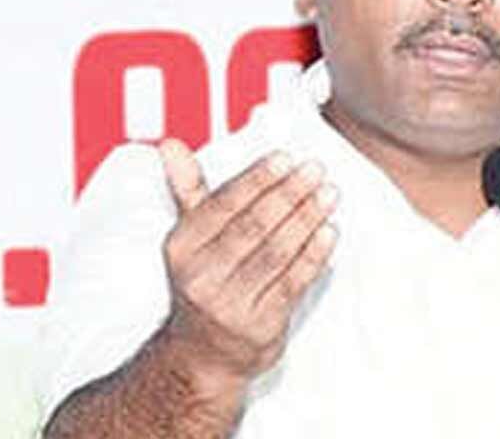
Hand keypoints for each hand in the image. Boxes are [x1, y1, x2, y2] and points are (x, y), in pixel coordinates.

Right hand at [156, 138, 338, 386]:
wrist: (203, 353)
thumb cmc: (204, 282)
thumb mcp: (189, 237)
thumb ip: (188, 189)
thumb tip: (170, 146)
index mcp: (182, 247)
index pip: (223, 205)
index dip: (257, 179)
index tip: (285, 157)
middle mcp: (202, 276)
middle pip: (254, 226)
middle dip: (289, 194)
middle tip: (315, 170)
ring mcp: (230, 304)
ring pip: (277, 253)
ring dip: (307, 219)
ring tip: (329, 194)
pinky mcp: (260, 325)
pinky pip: (293, 283)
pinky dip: (314, 255)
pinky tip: (329, 232)